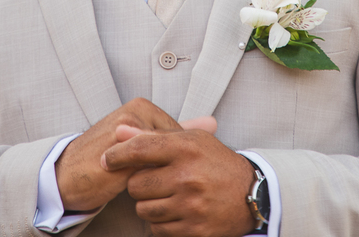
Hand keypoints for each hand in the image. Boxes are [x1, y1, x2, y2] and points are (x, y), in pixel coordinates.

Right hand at [56, 98, 182, 211]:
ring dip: (160, 177)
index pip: (178, 133)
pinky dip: (151, 185)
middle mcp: (133, 116)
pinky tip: (144, 190)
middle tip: (158, 177)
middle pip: (172, 147)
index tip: (167, 166)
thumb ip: (172, 132)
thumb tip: (211, 123)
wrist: (66, 175)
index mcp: (140, 106)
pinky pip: (147, 174)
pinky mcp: (119, 159)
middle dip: (171, 166)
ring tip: (148, 183)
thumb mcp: (139, 139)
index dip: (176, 157)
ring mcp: (125, 136)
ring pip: (161, 161)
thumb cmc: (103, 157)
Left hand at [102, 125, 257, 236]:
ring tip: (166, 195)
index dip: (117, 154)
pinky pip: (157, 228)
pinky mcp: (194, 229)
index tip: (108, 159)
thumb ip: (154, 136)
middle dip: (139, 183)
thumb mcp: (191, 140)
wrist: (250, 194)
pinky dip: (161, 221)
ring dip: (148, 204)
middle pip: (136, 184)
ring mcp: (191, 205)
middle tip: (154, 180)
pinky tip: (175, 211)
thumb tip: (119, 131)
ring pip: (143, 209)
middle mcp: (188, 176)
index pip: (140, 149)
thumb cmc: (215, 162)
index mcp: (187, 148)